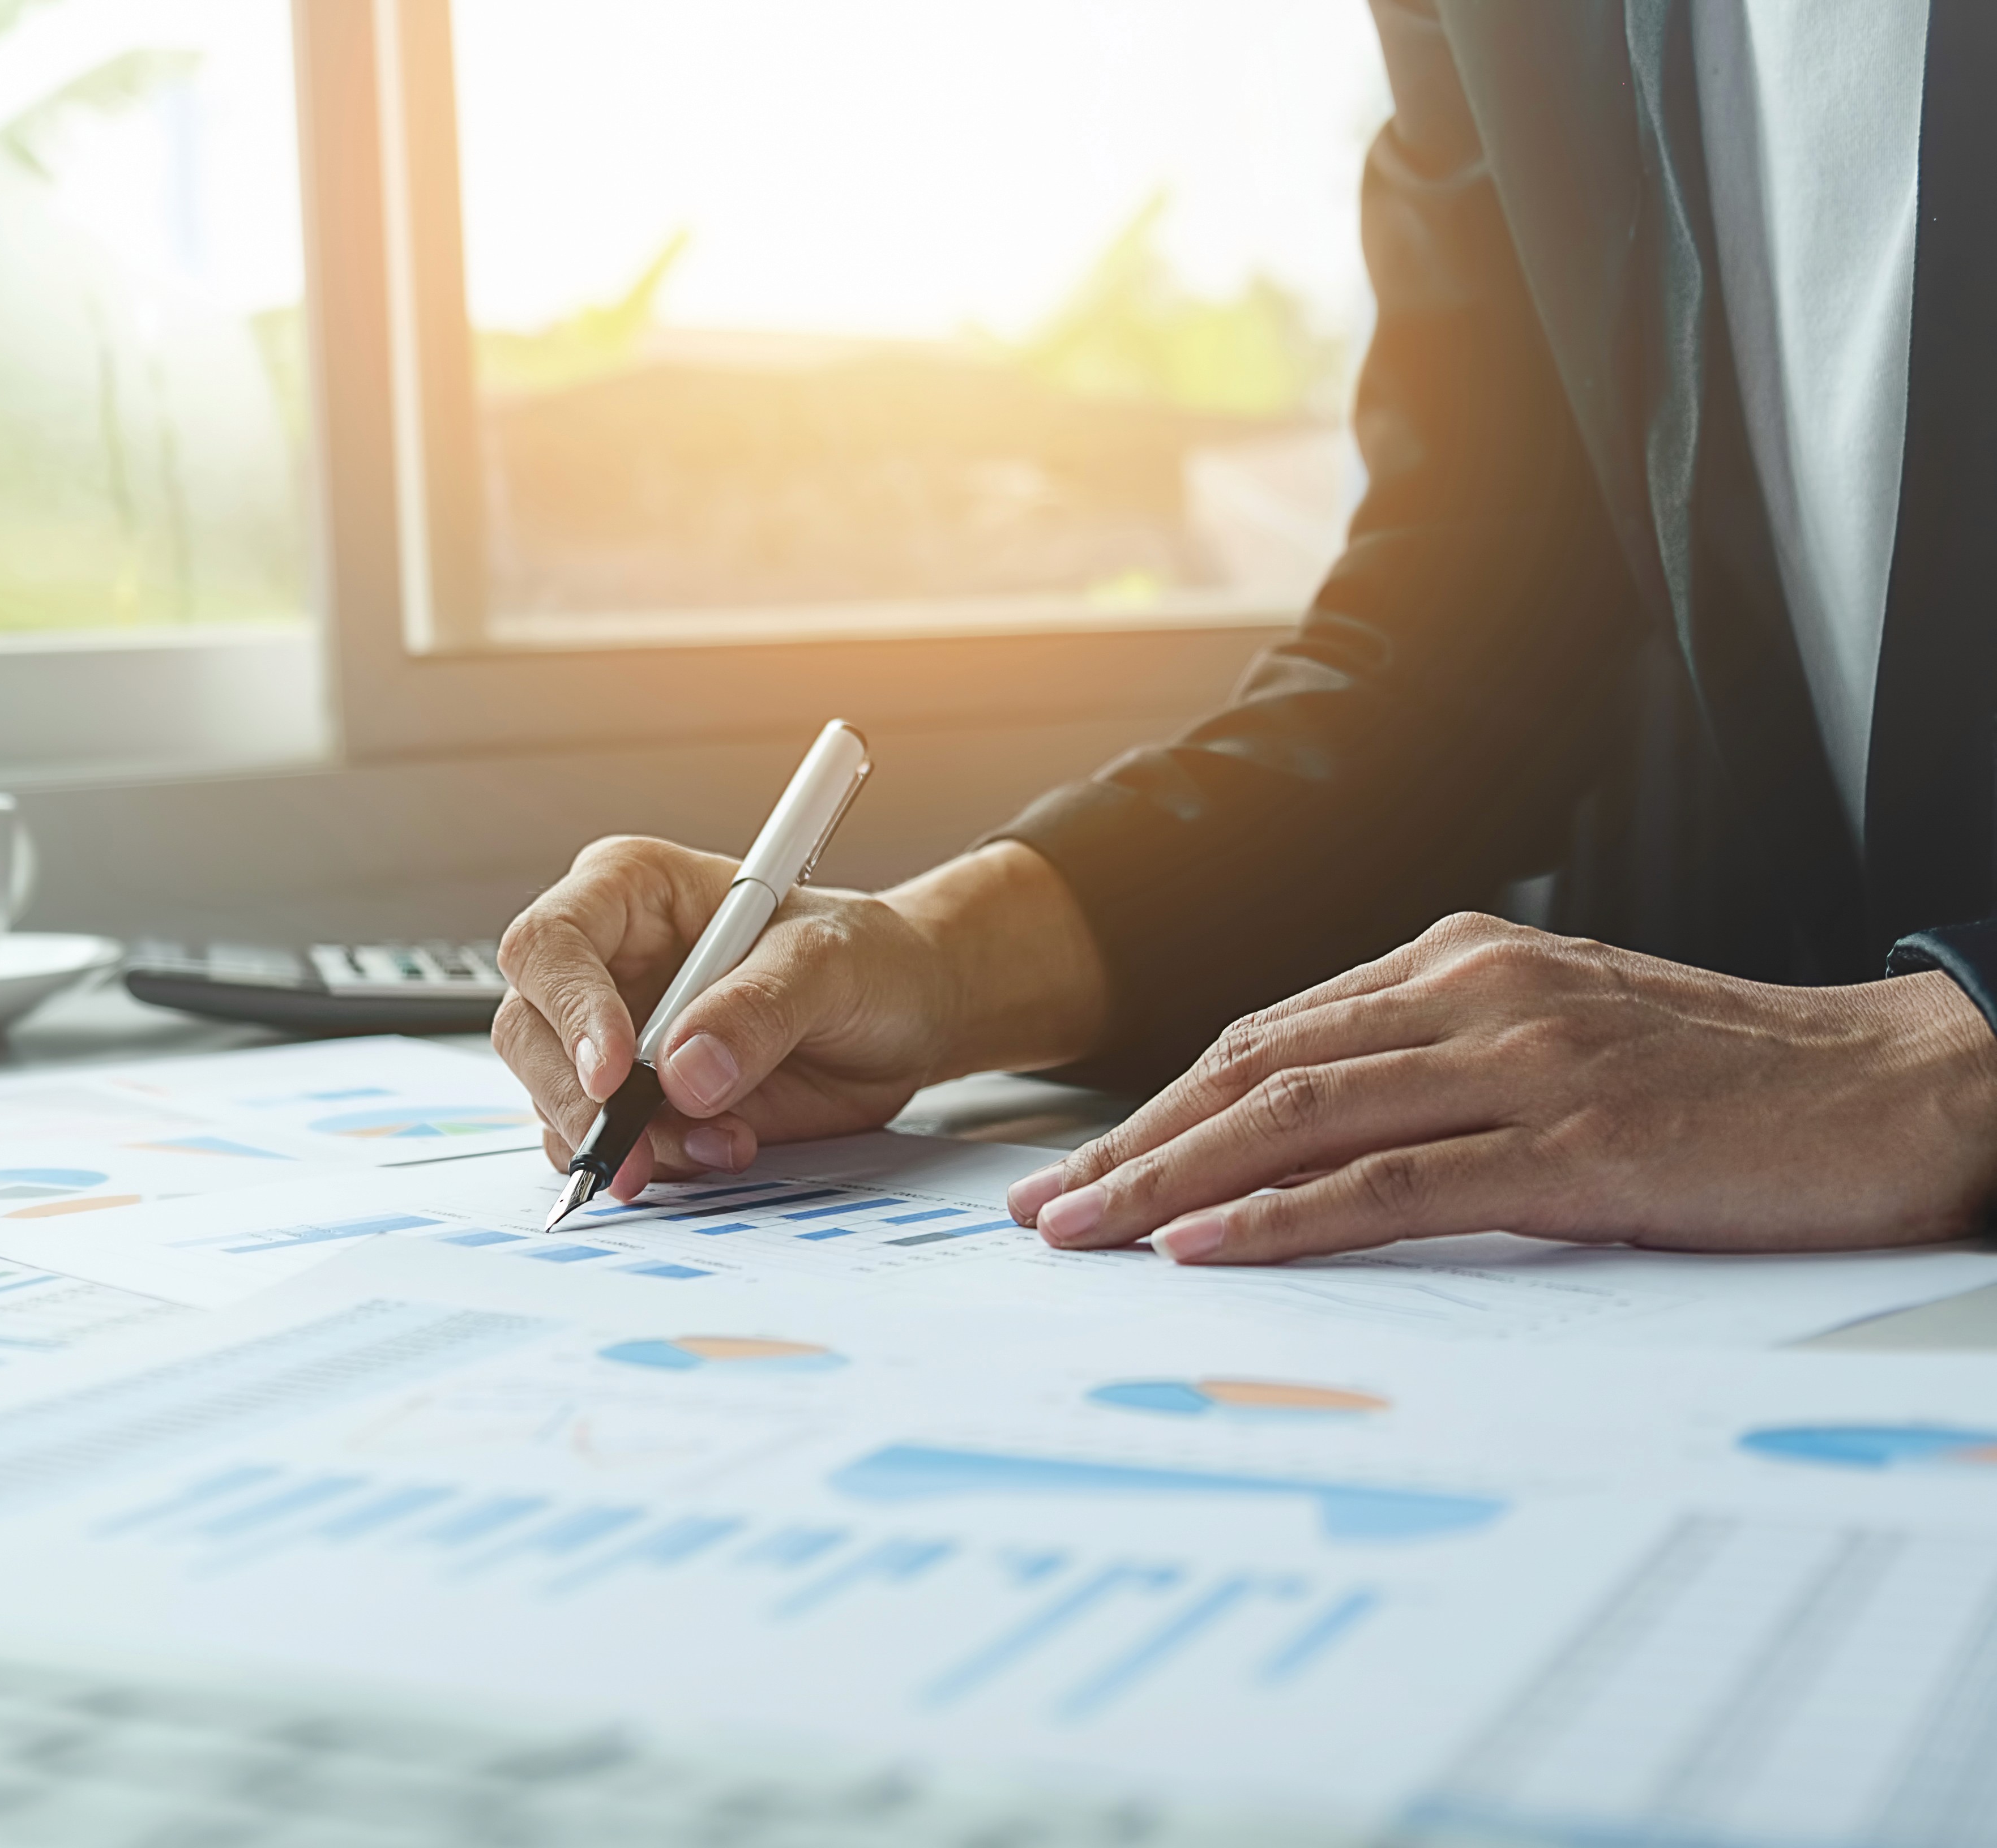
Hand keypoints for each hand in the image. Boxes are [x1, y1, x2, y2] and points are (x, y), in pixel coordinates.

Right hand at [496, 837, 1104, 1197]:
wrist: (903, 1018)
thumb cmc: (866, 959)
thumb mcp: (830, 961)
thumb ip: (759, 1007)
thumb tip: (683, 1071)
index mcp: (630, 893)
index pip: (552, 943)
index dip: (570, 1007)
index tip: (617, 1070)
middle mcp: (604, 964)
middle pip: (529, 1030)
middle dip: (579, 1098)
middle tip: (640, 1143)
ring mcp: (612, 1038)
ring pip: (554, 1099)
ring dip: (624, 1141)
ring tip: (722, 1141)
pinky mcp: (635, 1103)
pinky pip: (601, 1145)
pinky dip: (648, 1164)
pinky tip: (717, 1150)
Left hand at [1007, 912, 1996, 1262]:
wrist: (1898, 1089)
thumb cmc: (1726, 1083)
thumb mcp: (1557, 1044)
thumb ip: (1441, 1068)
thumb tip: (1313, 1140)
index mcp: (1460, 964)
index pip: (1267, 1036)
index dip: (1160, 1104)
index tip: (1083, 1164)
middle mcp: (1472, 994)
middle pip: (1253, 1070)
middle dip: (1131, 1142)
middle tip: (1043, 1210)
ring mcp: (1520, 1063)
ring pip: (1296, 1118)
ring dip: (1169, 1179)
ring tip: (1083, 1234)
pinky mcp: (1571, 1145)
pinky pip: (1389, 1184)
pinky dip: (1279, 1218)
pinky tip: (1201, 1248)